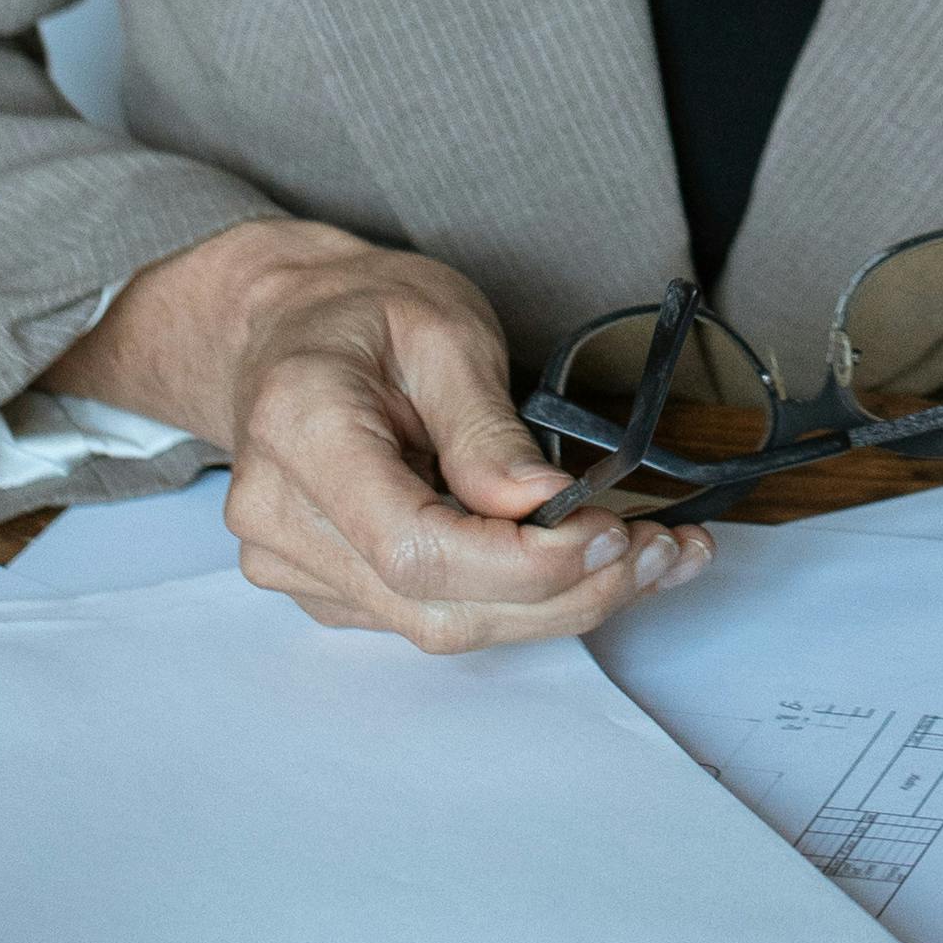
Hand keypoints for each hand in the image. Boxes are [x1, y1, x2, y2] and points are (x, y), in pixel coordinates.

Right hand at [42, 221, 713, 653]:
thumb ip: (487, 427)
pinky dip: (522, 602)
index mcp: (300, 429)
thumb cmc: (364, 315)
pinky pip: (432, 617)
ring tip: (651, 558)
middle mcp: (279, 516)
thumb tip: (545, 508)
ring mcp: (295, 565)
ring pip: (443, 627)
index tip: (609, 531)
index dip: (523, 563)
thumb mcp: (442, 330)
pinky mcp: (330, 591)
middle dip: (566, 592)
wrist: (288, 331)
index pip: (414, 547)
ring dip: (560, 606)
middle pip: (435, 606)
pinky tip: (589, 565)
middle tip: (663, 550)